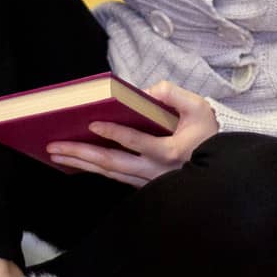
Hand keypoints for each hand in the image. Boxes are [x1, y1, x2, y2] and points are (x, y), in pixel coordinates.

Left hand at [46, 81, 219, 186]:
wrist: (221, 168)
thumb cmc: (208, 135)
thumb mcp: (198, 108)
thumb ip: (173, 95)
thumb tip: (145, 91)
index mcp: (169, 151)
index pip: (136, 142)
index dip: (114, 133)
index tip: (92, 123)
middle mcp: (155, 171)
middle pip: (112, 162)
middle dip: (81, 153)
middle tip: (54, 145)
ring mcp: (148, 181)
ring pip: (110, 173)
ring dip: (81, 163)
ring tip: (56, 153)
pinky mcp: (144, 185)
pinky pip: (115, 177)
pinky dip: (94, 169)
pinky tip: (77, 162)